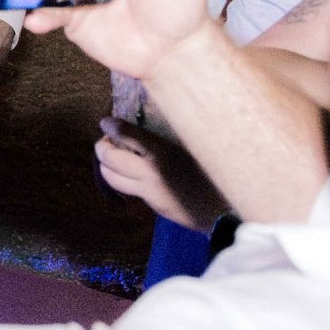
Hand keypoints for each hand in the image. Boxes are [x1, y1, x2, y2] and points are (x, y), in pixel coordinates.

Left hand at [96, 117, 228, 232]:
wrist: (227, 210)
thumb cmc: (215, 172)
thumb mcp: (194, 147)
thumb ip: (169, 137)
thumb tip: (151, 119)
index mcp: (163, 151)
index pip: (125, 133)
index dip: (110, 125)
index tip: (106, 121)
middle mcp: (150, 171)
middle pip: (109, 157)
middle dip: (101, 147)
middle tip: (107, 140)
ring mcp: (149, 191)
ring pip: (110, 177)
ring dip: (105, 165)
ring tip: (112, 157)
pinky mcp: (152, 204)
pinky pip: (125, 189)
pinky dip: (118, 179)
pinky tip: (128, 173)